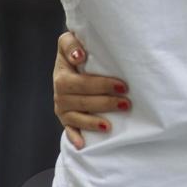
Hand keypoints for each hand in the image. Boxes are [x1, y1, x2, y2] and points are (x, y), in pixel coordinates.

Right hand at [54, 31, 129, 148]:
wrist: (71, 61)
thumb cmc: (76, 51)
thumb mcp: (68, 42)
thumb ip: (71, 44)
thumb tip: (79, 56)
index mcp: (62, 73)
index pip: (81, 82)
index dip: (101, 84)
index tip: (122, 85)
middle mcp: (60, 92)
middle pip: (82, 100)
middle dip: (105, 102)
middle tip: (126, 103)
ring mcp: (62, 107)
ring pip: (77, 117)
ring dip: (93, 122)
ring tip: (110, 125)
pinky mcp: (65, 119)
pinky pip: (69, 130)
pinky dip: (75, 137)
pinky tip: (83, 145)